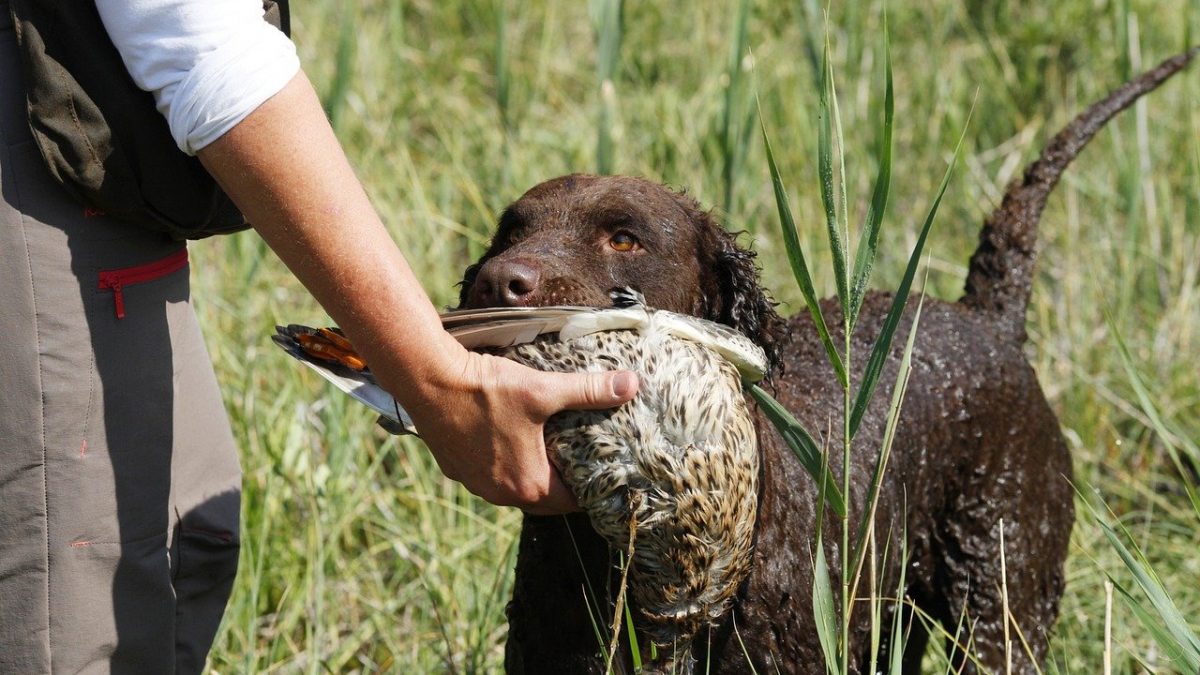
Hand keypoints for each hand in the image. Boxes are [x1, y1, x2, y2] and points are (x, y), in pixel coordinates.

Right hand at [396, 348, 638, 514]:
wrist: (430, 382)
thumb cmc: (488, 391)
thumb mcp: (545, 390)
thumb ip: (590, 391)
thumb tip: (632, 385)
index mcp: (529, 484)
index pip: (571, 503)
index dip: (589, 490)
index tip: (602, 475)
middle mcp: (500, 494)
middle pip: (542, 500)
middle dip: (561, 486)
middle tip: (579, 463)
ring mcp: (474, 484)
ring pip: (512, 488)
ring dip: (529, 475)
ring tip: (545, 451)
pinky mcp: (455, 469)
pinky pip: (487, 475)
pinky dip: (500, 464)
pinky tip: (506, 438)